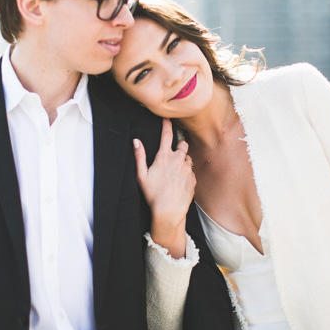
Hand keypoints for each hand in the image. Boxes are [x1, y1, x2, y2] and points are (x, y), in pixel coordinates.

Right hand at [134, 118, 195, 257]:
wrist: (169, 211)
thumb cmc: (153, 194)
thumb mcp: (142, 175)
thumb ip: (139, 156)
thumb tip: (136, 141)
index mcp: (164, 157)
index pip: (166, 135)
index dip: (167, 124)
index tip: (167, 119)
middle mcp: (178, 160)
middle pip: (183, 144)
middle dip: (179, 145)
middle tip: (173, 152)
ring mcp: (187, 169)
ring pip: (188, 158)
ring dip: (183, 160)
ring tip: (174, 172)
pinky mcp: (193, 178)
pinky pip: (191, 171)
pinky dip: (186, 173)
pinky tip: (179, 182)